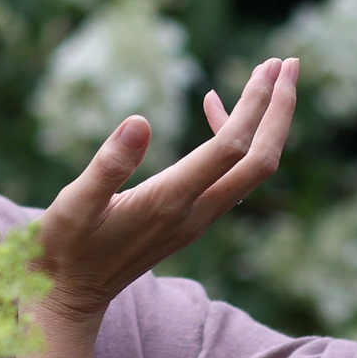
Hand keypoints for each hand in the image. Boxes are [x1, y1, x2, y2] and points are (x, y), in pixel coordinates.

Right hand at [33, 58, 301, 324]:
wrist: (74, 294)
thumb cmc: (66, 248)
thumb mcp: (73, 204)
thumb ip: (107, 165)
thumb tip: (139, 121)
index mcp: (169, 201)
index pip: (229, 149)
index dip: (253, 107)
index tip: (267, 68)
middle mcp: (195, 212)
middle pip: (261, 161)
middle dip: (279, 110)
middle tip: (289, 63)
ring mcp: (199, 218)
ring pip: (252, 168)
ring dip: (266, 123)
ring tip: (267, 74)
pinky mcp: (194, 219)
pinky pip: (231, 174)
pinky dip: (234, 137)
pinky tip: (213, 107)